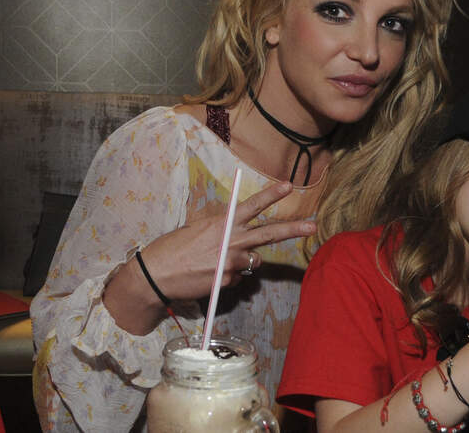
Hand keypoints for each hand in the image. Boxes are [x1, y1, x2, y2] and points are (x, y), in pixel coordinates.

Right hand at [137, 181, 314, 300]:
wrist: (156, 274)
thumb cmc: (173, 248)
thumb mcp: (196, 229)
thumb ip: (221, 230)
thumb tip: (237, 235)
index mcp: (222, 223)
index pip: (251, 206)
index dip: (271, 195)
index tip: (288, 186)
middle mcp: (230, 241)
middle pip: (268, 234)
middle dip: (292, 230)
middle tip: (312, 227)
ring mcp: (231, 263)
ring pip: (253, 261)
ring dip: (244, 260)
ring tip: (218, 261)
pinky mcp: (227, 281)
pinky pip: (237, 278)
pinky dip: (228, 277)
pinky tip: (209, 275)